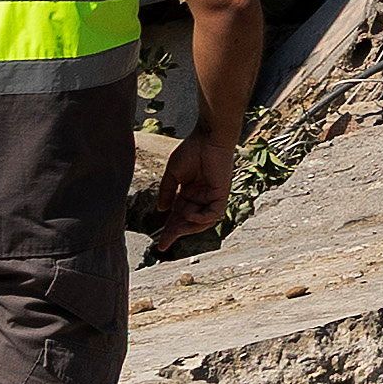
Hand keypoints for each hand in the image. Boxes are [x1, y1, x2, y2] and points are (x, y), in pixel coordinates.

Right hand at [150, 134, 238, 253]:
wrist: (208, 138)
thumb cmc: (191, 151)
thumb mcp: (173, 174)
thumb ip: (167, 192)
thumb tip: (162, 211)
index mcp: (189, 192)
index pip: (178, 215)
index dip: (170, 230)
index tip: (160, 245)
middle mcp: (201, 197)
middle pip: (188, 221)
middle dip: (176, 233)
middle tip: (164, 243)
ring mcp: (212, 196)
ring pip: (203, 221)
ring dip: (189, 227)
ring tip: (177, 229)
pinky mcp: (222, 193)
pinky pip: (214, 213)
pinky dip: (202, 217)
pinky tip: (189, 214)